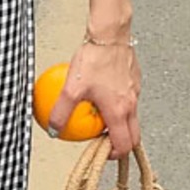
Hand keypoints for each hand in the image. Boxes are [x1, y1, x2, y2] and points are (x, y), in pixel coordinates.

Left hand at [47, 42, 141, 158]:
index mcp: (120, 111)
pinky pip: (128, 99)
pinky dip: (118, 105)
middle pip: (133, 135)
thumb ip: (61, 112)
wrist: (110, 34)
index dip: (114, 155)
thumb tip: (53, 129)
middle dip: (120, 144)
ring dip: (118, 124)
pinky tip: (99, 96)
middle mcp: (132, 103)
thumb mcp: (71, 89)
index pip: (124, 144)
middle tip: (103, 142)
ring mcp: (135, 91)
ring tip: (99, 121)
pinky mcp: (134, 80)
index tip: (101, 153)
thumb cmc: (94, 59)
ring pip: (132, 117)